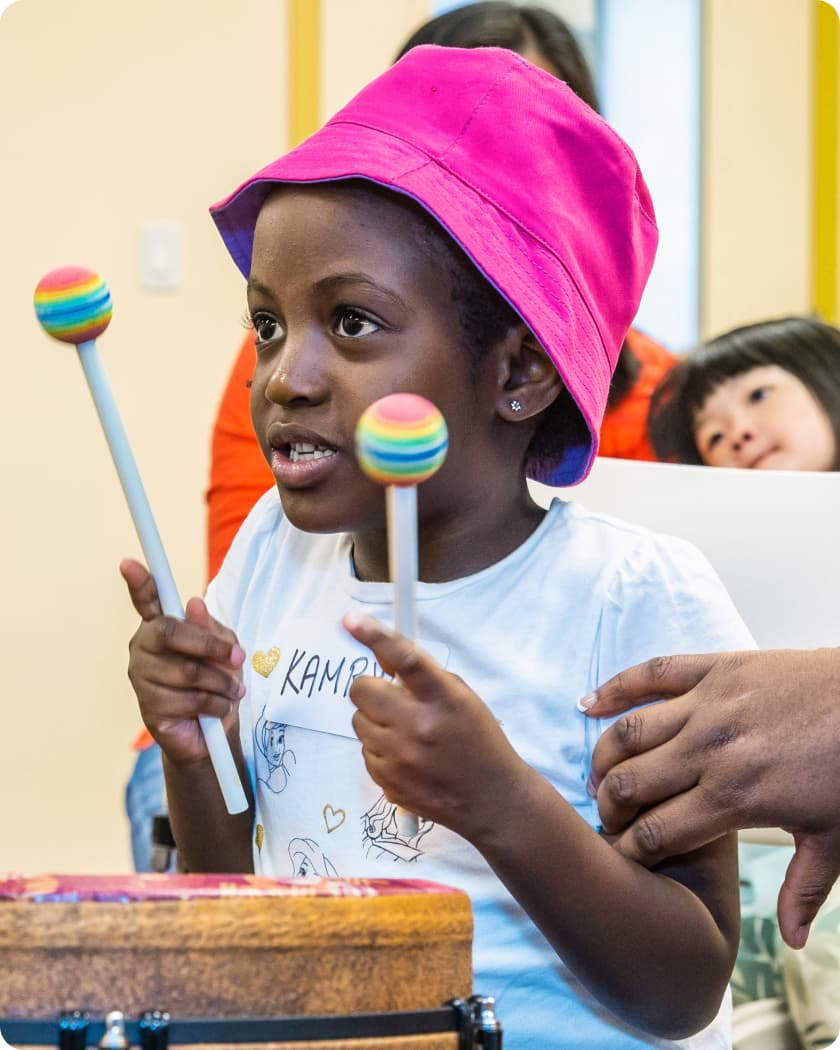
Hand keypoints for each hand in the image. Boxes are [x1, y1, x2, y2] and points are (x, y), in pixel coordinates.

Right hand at [121, 558, 245, 764]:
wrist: (214, 733)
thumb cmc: (217, 683)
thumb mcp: (226, 652)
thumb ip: (213, 630)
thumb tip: (194, 604)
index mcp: (162, 627)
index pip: (147, 601)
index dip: (139, 582)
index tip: (128, 562)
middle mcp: (144, 648)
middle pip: (171, 633)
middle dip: (210, 646)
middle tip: (238, 659)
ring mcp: (142, 677)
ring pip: (187, 671)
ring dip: (221, 684)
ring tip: (231, 692)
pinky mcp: (149, 707)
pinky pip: (189, 699)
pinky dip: (215, 705)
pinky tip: (218, 710)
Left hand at [342, 612, 526, 841]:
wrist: (492, 799)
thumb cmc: (478, 741)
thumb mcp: (461, 698)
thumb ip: (424, 677)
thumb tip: (382, 658)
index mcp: (443, 700)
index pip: (404, 659)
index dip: (375, 636)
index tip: (350, 620)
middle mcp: (418, 728)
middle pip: (362, 691)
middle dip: (371, 688)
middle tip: (389, 696)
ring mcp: (400, 759)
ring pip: (358, 721)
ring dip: (375, 720)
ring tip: (406, 732)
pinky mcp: (388, 783)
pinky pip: (364, 752)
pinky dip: (379, 749)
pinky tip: (407, 756)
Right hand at [581, 647, 839, 947]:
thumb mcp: (835, 840)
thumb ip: (803, 889)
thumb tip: (791, 940)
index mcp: (734, 797)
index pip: (657, 833)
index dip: (630, 851)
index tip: (622, 857)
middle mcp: (709, 750)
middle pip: (630, 784)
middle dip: (608, 808)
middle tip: (608, 818)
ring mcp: (707, 704)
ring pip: (630, 732)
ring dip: (605, 757)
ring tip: (599, 775)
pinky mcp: (713, 668)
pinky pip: (650, 674)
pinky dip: (614, 688)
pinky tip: (588, 705)